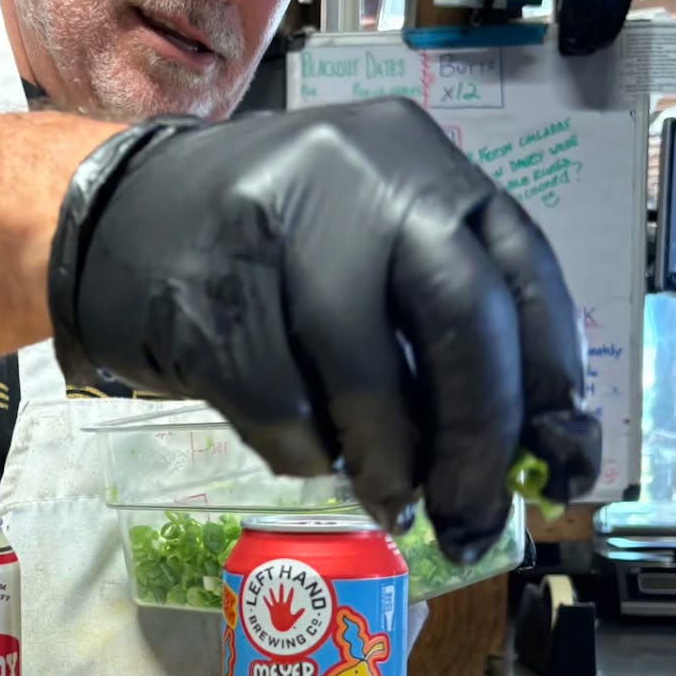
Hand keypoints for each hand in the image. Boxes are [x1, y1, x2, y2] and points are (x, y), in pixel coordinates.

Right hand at [49, 99, 600, 562]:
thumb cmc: (265, 248)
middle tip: (476, 515)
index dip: (552, 383)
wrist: (112, 219)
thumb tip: (526, 447)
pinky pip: (281, 409)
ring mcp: (276, 226)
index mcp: (419, 161)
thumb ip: (439, 319)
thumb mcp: (368, 244)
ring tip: (390, 504)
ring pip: (366, 375)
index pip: (522, 273)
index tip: (563, 467)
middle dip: (480, 439)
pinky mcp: (209, 292)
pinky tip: (305, 455)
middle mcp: (360, 175)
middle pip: (460, 317)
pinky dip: (304, 457)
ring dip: (388, 466)